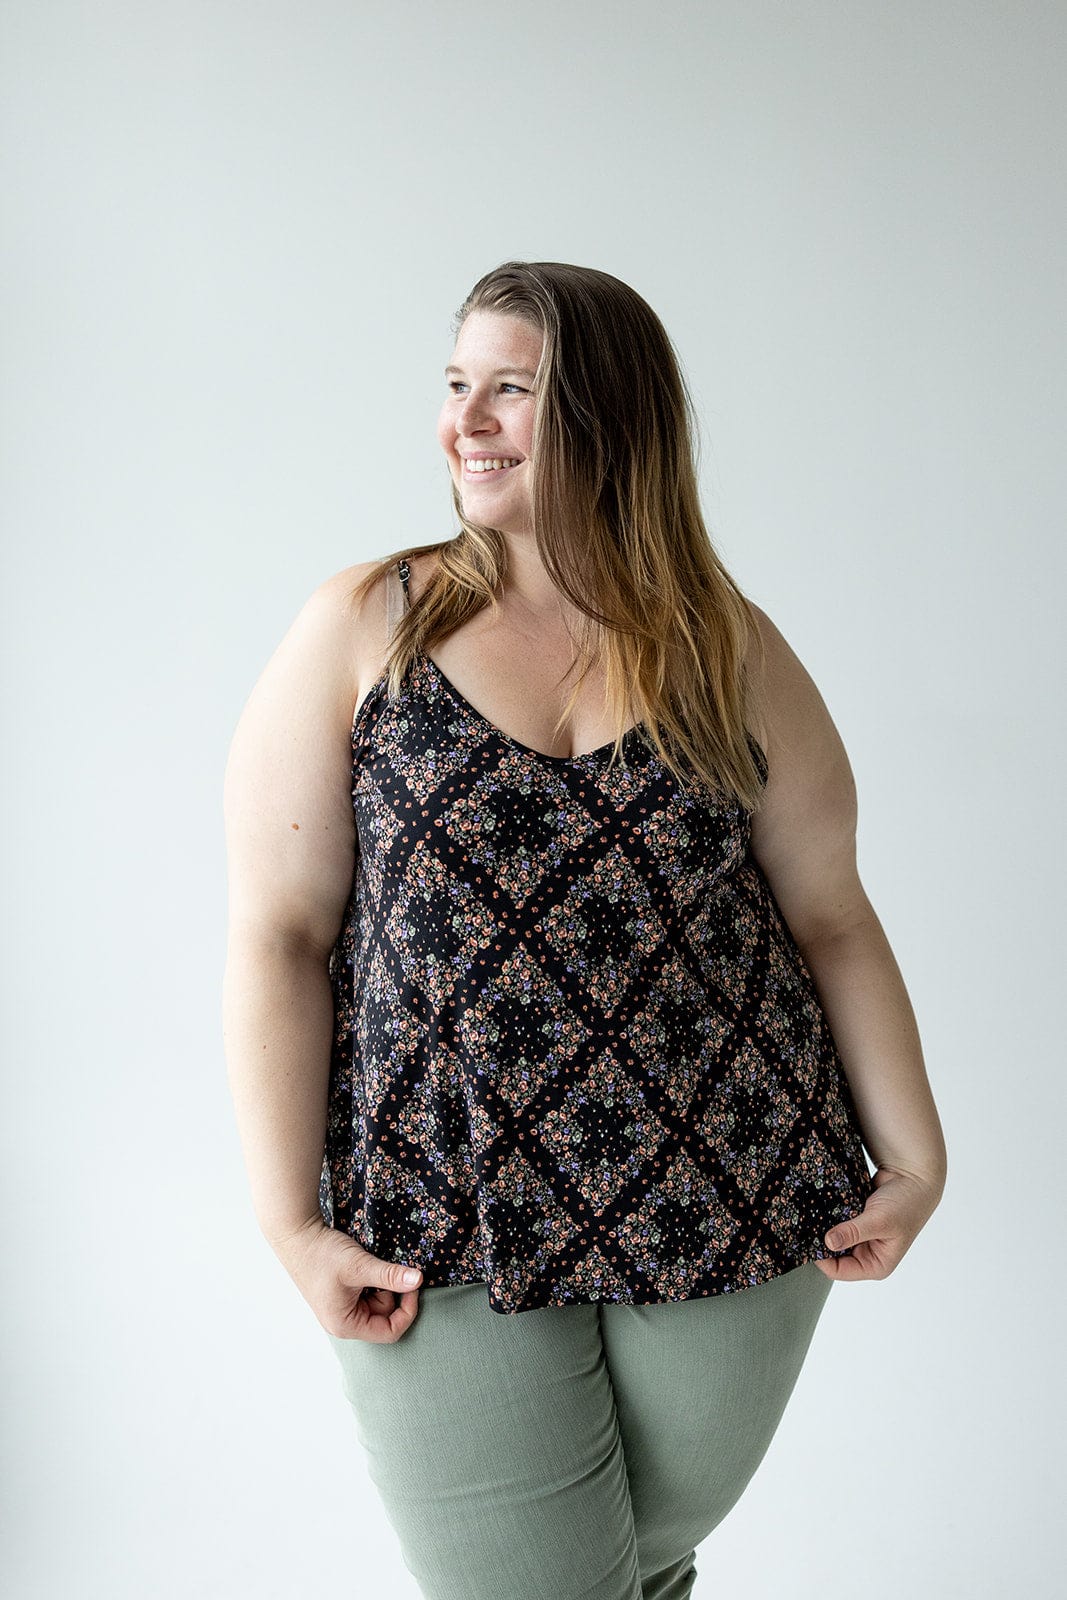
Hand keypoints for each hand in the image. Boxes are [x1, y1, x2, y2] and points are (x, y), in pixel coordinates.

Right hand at [270, 1218, 422, 1341]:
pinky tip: (363, 1266)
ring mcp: (340, 1309)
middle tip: (391, 1270)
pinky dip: (372, 1281)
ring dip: (382, 1285)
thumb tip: (419, 1280)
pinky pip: (367, 1294)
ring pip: (377, 1304)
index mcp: (345, 1325)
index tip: (413, 1286)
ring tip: (370, 1266)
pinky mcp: (340, 1295)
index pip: (389, 1332)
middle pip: (384, 1317)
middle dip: (393, 1294)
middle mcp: (342, 1322)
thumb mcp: (360, 1266)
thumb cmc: (322, 1254)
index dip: (407, 1311)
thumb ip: (390, 1276)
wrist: (297, 1235)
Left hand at [817, 1164, 943, 1281]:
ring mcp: (860, 1236)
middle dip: (821, 1242)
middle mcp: (867, 1253)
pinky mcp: (855, 1219)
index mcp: (876, 1264)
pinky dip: (829, 1214)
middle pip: (833, 1254)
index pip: (840, 1271)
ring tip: (810, 1216)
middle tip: (805, 1227)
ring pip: (833, 1236)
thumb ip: (853, 1232)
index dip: (822, 1260)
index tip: (807, 1242)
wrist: (914, 1176)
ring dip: (823, 1227)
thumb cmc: (907, 1203)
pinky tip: (819, 1206)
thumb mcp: (879, 1221)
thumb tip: (828, 1242)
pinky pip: (835, 1221)